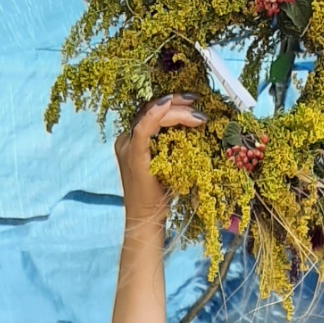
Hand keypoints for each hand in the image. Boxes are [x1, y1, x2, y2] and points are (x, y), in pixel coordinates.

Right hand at [114, 95, 205, 222]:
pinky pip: (142, 130)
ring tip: (196, 114)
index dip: (171, 103)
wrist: (146, 220)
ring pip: (148, 115)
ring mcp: (127, 147)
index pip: (151, 112)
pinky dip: (155, 116)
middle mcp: (127, 140)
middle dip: (175, 102)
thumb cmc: (159, 197)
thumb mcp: (169, 164)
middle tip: (196, 102)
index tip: (192, 102)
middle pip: (149, 109)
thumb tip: (195, 128)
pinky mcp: (133, 156)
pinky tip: (168, 106)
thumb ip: (173, 145)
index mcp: (133, 140)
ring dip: (175, 110)